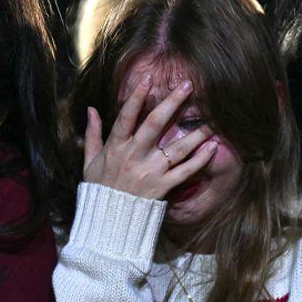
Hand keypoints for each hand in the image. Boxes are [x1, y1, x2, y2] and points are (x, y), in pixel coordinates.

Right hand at [83, 76, 217, 199]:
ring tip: (211, 119)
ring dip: (195, 132)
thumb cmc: (99, 188)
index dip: (136, 97)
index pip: (126, 117)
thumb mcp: (89, 161)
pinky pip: (185, 171)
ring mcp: (150, 171)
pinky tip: (212, 147)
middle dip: (172, 103)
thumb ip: (93, 134)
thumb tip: (91, 109)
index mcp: (116, 147)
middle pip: (155, 124)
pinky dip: (200, 160)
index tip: (149, 80)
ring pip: (176, 148)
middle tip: (187, 86)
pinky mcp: (163, 187)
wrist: (108, 221)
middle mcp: (134, 156)